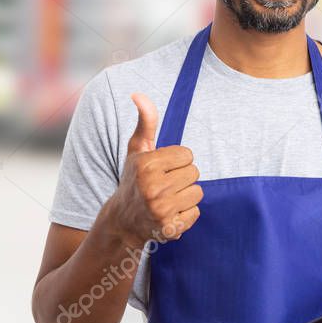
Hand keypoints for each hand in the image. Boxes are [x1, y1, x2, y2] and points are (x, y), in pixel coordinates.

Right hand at [108, 93, 202, 245]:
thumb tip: (138, 94)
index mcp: (146, 165)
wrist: (123, 221)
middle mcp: (153, 188)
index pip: (188, 155)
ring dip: (186, 195)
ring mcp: (161, 210)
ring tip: (167, 199)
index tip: (162, 169)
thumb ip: (145, 122)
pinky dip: (186, 214)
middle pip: (194, 173)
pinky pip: (196, 212)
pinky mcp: (170, 228)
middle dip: (182, 177)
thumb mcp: (137, 150)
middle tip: (164, 185)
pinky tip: (170, 214)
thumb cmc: (134, 179)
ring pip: (198, 192)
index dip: (177, 161)